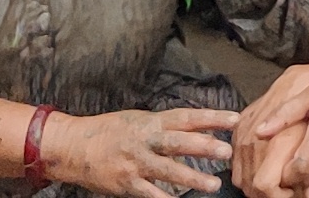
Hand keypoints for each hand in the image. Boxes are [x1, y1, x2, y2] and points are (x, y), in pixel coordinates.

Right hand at [51, 106, 240, 197]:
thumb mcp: (137, 120)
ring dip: (192, 178)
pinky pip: (149, 193)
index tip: (235, 119)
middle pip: (179, 142)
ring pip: (168, 170)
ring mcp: (135, 163)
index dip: (211, 117)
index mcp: (150, 122)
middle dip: (204, 146)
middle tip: (227, 151)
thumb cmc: (108, 131)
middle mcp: (145, 140)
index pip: (186, 117)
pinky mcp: (126, 183)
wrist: (73, 147)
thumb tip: (197, 127)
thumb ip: (164, 126)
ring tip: (213, 185)